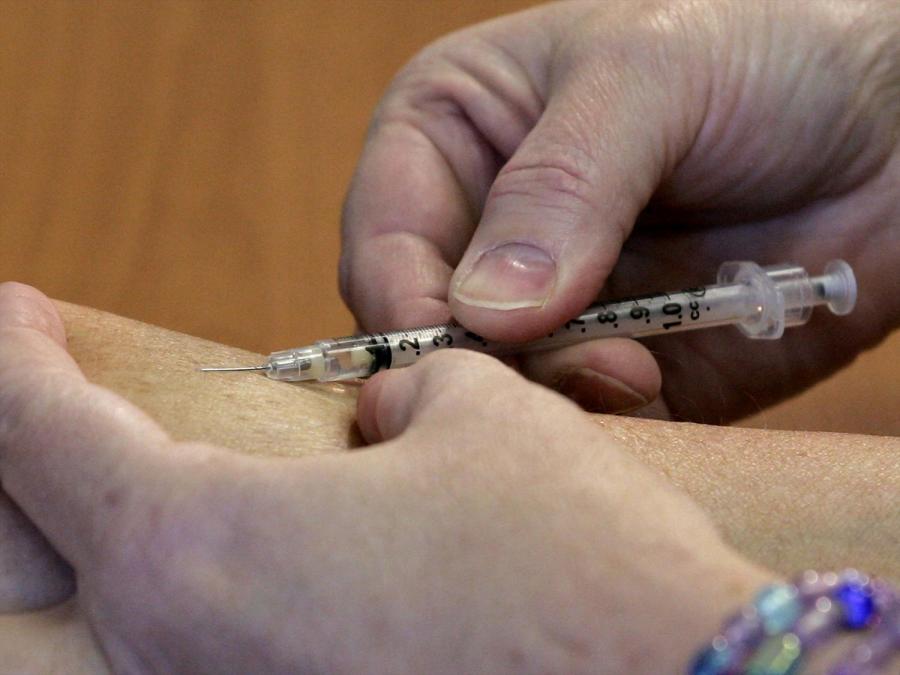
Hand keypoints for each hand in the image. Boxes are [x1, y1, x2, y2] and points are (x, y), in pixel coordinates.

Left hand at [0, 283, 768, 672]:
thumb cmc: (571, 564)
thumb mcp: (482, 421)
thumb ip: (411, 396)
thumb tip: (387, 422)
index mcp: (198, 552)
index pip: (41, 432)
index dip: (16, 355)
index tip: (16, 312)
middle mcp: (180, 662)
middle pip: (35, 545)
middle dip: (27, 456)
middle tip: (44, 400)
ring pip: (114, 616)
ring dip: (108, 536)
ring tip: (136, 475)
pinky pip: (205, 654)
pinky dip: (192, 599)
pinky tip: (253, 562)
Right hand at [340, 0, 899, 421]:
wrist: (899, 119)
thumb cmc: (767, 48)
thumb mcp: (648, 78)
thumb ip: (558, 189)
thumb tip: (482, 311)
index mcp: (454, 137)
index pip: (383, 236)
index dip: (401, 300)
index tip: (450, 346)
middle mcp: (487, 230)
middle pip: (426, 329)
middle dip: (477, 360)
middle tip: (554, 365)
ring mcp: (552, 307)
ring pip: (498, 387)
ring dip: (547, 396)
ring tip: (631, 366)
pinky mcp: (616, 363)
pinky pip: (576, 419)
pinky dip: (600, 420)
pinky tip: (650, 381)